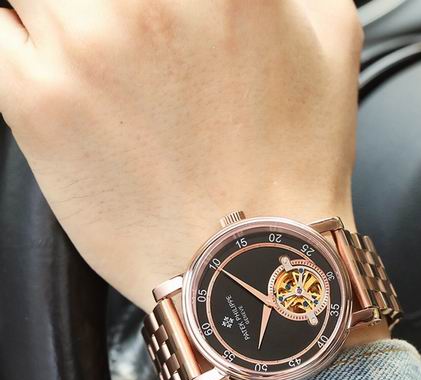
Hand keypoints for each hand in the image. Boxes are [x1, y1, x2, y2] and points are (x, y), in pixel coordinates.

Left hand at [0, 0, 363, 312]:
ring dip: (49, 10)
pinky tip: (37, 47)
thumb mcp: (334, 42)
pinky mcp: (33, 99)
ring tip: (84, 40)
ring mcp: (82, 44)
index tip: (154, 6)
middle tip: (119, 24)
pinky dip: (10, 30)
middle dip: (97, 1)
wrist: (253, 258)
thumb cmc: (295, 163)